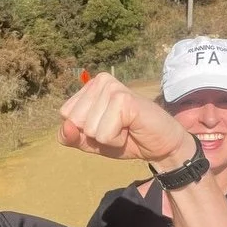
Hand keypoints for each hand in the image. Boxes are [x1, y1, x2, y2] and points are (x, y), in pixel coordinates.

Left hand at [58, 73, 192, 168]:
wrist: (161, 145)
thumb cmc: (126, 139)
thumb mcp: (91, 142)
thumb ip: (71, 137)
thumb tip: (66, 126)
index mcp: (90, 86)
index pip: (66, 115)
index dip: (84, 131)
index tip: (106, 126)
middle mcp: (100, 81)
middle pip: (75, 121)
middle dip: (95, 135)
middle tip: (118, 128)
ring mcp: (113, 88)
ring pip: (89, 129)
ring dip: (108, 138)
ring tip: (126, 127)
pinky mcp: (124, 99)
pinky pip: (103, 134)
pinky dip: (116, 140)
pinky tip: (131, 128)